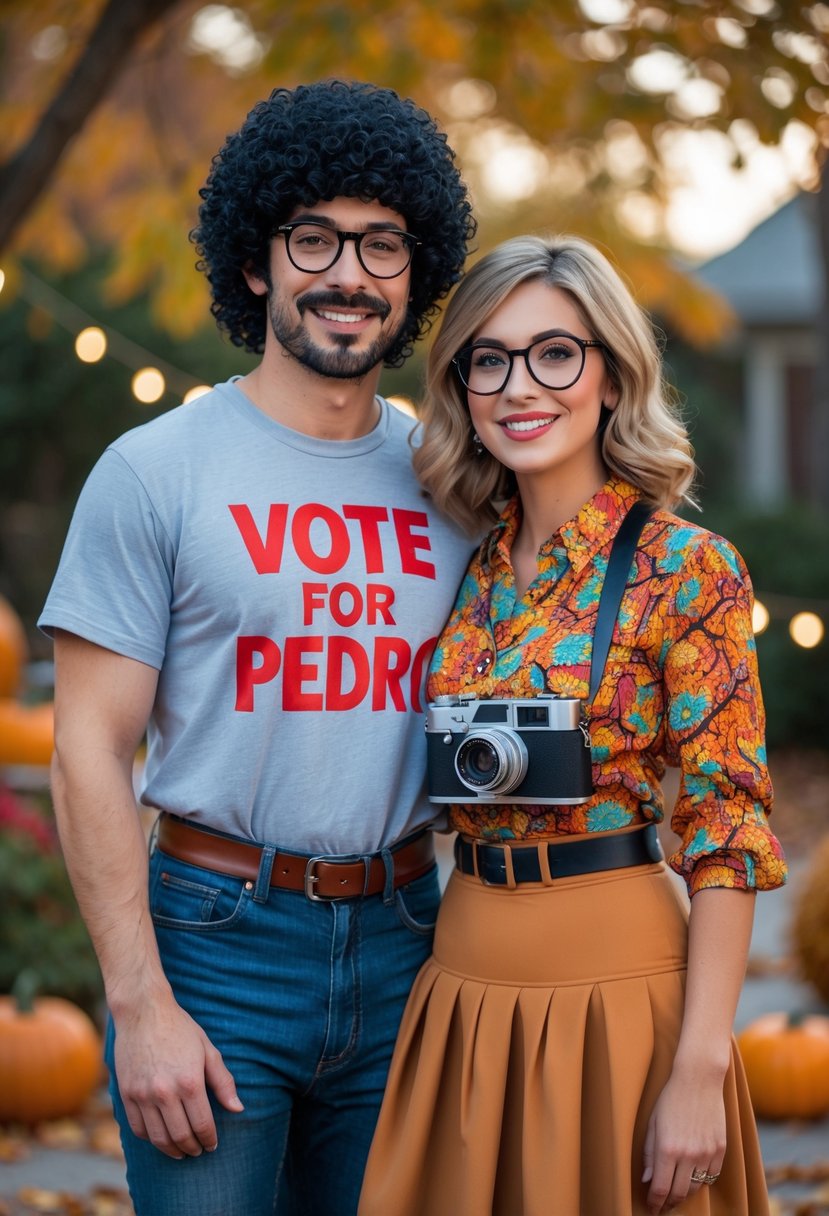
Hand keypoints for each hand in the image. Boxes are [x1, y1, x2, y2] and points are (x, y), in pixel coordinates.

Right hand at [113, 996, 243, 1158]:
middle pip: (181, 1136)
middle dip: (192, 1148)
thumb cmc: (180, 1028)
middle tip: (198, 1151)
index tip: (212, 1144)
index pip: (203, 1124)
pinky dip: (151, 1138)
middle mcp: (165, 1092)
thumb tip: (238, 1108)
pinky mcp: (126, 1094)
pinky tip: (160, 1137)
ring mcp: (142, 1094)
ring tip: (181, 1151)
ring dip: (172, 1150)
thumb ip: (223, 1081)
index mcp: (189, 1081)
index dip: (210, 1139)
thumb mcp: (208, 1050)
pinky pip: (138, 1128)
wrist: (143, 1012)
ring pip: (158, 1138)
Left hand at [641, 1068, 725, 1214]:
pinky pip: (711, 1175)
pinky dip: (701, 1180)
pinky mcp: (721, 1149)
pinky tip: (693, 1177)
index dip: (655, 1203)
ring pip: (696, 1187)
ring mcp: (707, 1153)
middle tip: (663, 1205)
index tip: (652, 1208)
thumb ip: (649, 1154)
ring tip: (676, 1193)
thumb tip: (648, 1180)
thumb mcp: (653, 1123)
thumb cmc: (671, 1098)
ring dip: (684, 1193)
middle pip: (678, 1193)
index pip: (660, 1188)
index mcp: (667, 1149)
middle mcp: (688, 1154)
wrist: (699, 1079)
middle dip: (669, 1203)